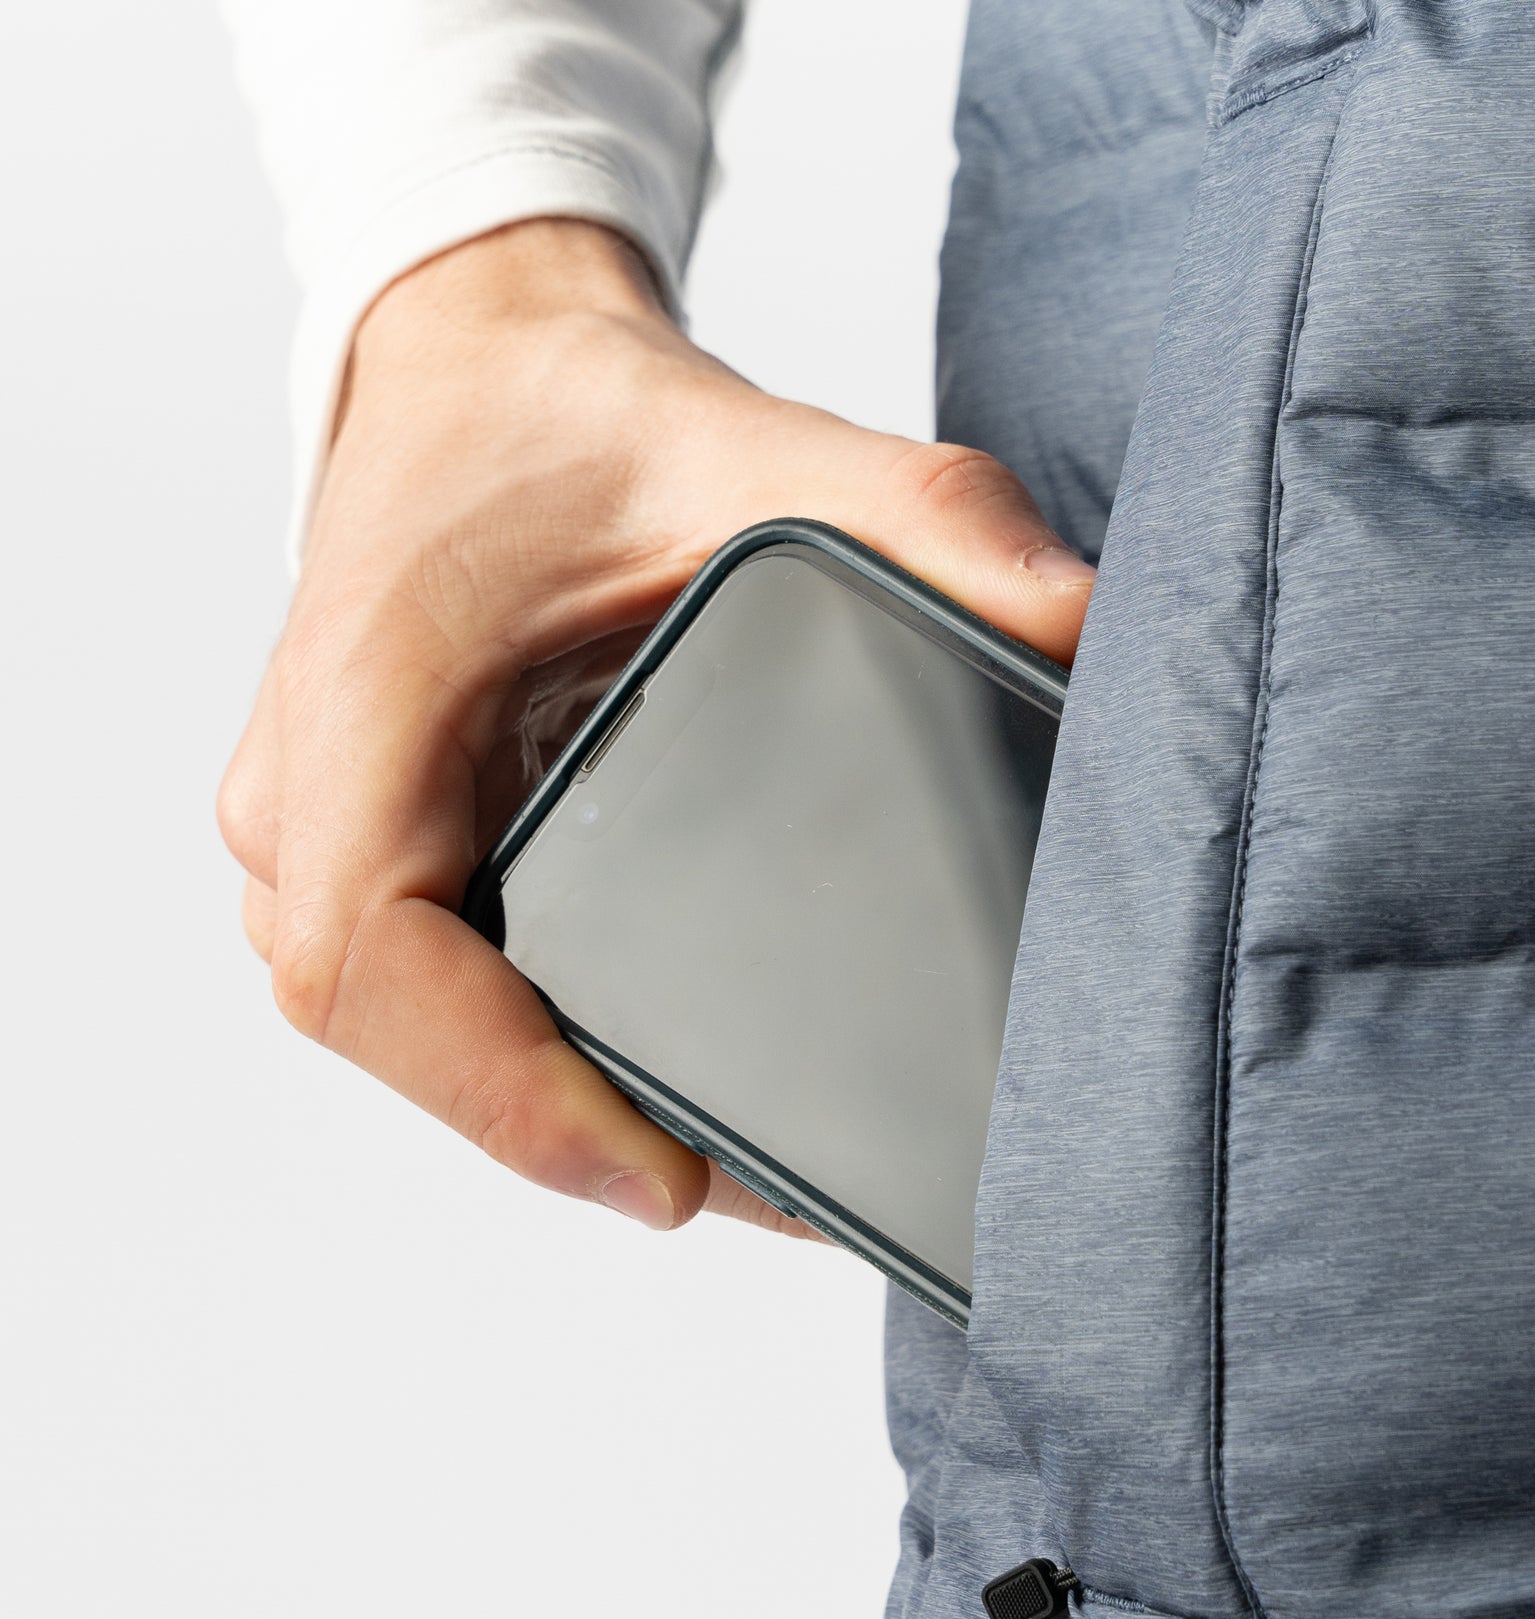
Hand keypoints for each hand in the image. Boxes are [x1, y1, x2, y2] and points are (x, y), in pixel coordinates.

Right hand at [217, 219, 1094, 1232]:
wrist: (489, 366)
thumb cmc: (580, 418)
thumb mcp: (768, 450)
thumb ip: (927, 520)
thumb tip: (1078, 620)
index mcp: (369, 693)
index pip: (370, 959)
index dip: (504, 1097)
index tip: (662, 1174)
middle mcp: (305, 786)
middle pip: (402, 1034)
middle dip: (564, 1129)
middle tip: (765, 1185)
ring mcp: (311, 833)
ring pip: (406, 1033)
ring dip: (545, 1106)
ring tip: (735, 1160)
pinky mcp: (361, 855)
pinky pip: (422, 998)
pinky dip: (524, 1055)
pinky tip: (653, 1090)